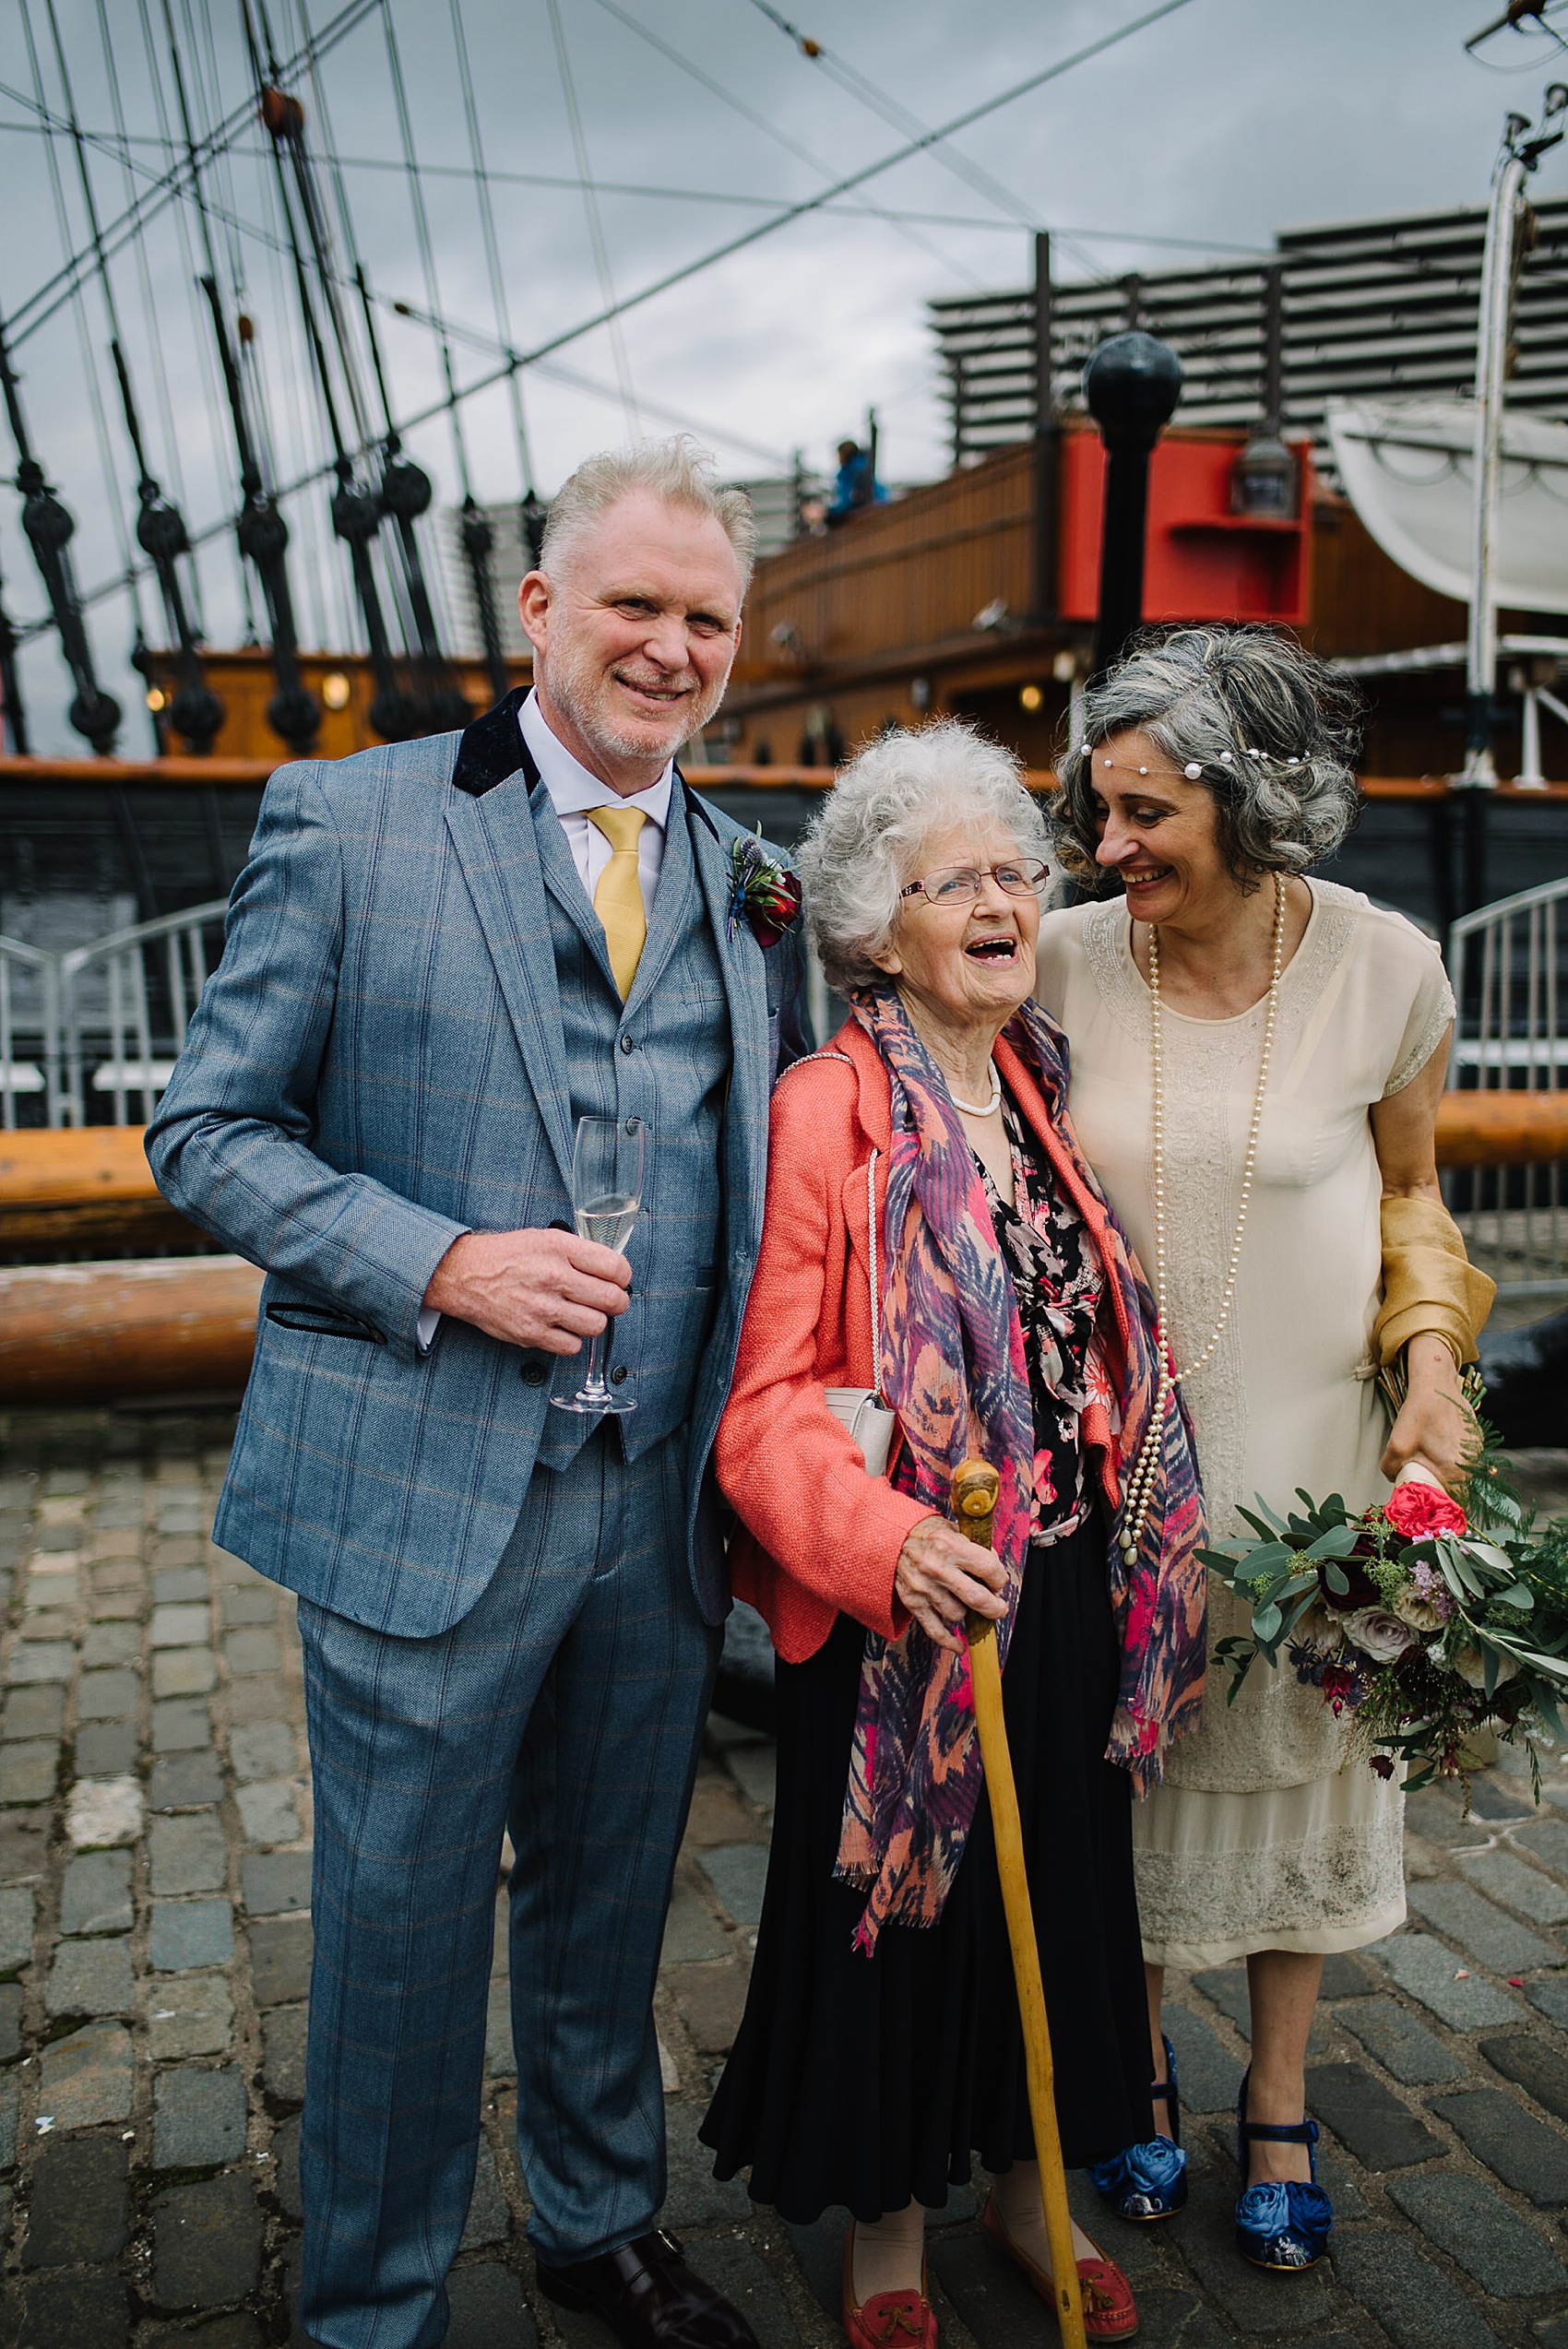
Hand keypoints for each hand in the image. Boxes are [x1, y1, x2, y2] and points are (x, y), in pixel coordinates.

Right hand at [424, 1228, 630, 1353]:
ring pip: (596, 1326)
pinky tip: (563, 1327)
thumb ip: (578, 1252)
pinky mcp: (531, 1333)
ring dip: (594, 1321)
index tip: (618, 1280)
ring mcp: (542, 1307)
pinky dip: (572, 1339)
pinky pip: (572, 1346)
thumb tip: (611, 1269)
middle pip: (612, 1300)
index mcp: (559, 1248)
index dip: (623, 1276)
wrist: (464, 1274)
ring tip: (582, 1313)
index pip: (616, 1267)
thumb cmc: (505, 1256)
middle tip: (608, 1301)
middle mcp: (552, 1276)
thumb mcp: (544, 1238)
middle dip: (616, 1302)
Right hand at [894, 1516, 1007, 1652]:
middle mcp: (937, 1568)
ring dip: (967, 1612)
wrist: (890, 1538)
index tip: (999, 1581)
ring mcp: (923, 1588)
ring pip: (957, 1614)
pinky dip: (949, 1641)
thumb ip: (974, 1547)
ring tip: (965, 1603)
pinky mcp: (913, 1602)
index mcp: (950, 1546)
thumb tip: (994, 1571)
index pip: (988, 1568)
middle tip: (999, 1607)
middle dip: (995, 1607)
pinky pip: (934, 1630)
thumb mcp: (951, 1530)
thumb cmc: (924, 1533)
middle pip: (977, 1598)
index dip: (1000, 1578)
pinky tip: (960, 1645)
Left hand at [1381, 1331, 1474, 1490]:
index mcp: (1455, 1470)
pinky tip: (1440, 1444)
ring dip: (1450, 1470)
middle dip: (1443, 1487)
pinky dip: (1455, 1455)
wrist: (1436, 1384)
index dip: (1442, 1503)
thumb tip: (1393, 1479)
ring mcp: (1477, 1449)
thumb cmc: (1418, 1414)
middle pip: (1459, 1486)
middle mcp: (1472, 1462)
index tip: (1431, 1502)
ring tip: (1431, 1460)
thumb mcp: (1396, 1445)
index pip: (1454, 1501)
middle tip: (1426, 1481)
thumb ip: (1390, 1469)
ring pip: (1463, 1470)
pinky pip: (1467, 1455)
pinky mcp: (1477, 1437)